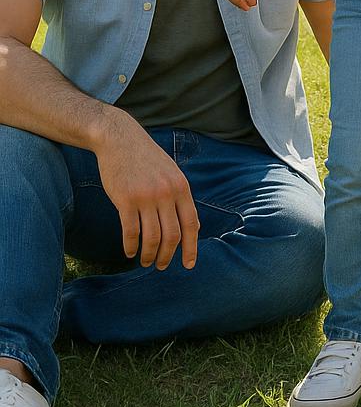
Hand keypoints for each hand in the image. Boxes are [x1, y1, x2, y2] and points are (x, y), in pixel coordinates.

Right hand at [94, 112, 199, 269]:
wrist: (120, 139)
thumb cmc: (147, 159)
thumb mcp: (172, 174)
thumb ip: (182, 199)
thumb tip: (194, 227)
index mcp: (181, 187)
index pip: (191, 224)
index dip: (191, 247)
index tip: (188, 265)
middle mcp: (167, 193)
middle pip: (172, 235)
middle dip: (168, 255)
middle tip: (161, 266)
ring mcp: (146, 196)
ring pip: (152, 237)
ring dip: (149, 255)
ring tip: (146, 262)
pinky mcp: (125, 199)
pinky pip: (130, 231)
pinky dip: (131, 246)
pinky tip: (129, 252)